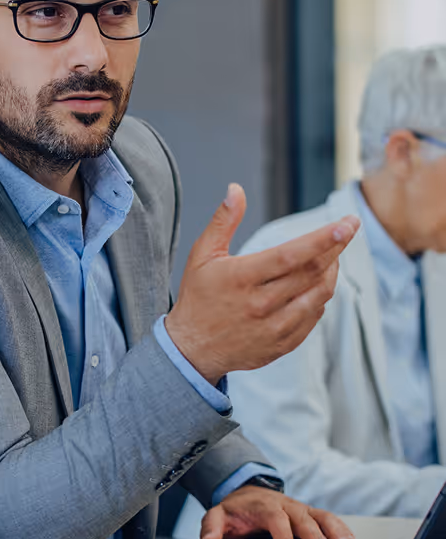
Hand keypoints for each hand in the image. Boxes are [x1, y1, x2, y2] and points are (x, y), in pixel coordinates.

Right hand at [166, 183, 359, 383]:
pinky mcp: (283, 343)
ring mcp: (274, 326)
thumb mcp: (201, 255)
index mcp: (241, 278)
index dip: (323, 239)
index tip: (346, 224)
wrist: (192, 348)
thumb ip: (222, 221)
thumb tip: (236, 190)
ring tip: (334, 254)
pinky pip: (314, 316)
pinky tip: (317, 283)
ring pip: (319, 294)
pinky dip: (321, 296)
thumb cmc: (198, 297)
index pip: (292, 255)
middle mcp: (261, 304)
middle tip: (346, 230)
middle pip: (312, 272)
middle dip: (336, 247)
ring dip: (332, 271)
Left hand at [199, 485, 355, 538]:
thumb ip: (212, 527)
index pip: (273, 517)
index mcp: (262, 505)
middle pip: (301, 517)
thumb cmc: (236, 509)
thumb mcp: (218, 515)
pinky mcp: (310, 513)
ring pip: (320, 515)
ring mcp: (300, 508)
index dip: (281, 533)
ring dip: (334, 530)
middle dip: (314, 534)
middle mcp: (284, 504)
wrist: (247, 492)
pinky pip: (328, 518)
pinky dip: (341, 529)